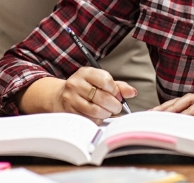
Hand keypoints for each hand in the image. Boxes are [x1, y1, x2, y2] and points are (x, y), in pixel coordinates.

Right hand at [21, 68, 135, 123]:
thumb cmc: (85, 88)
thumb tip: (132, 92)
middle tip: (116, 106)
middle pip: (103, 98)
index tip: (116, 94)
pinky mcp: (69, 112)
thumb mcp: (100, 81)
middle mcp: (76, 84)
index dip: (115, 90)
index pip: (106, 80)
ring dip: (106, 113)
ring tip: (106, 111)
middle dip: (114, 105)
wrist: (61, 96)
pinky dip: (97, 120)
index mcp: (85, 73)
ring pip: (96, 111)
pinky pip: (89, 120)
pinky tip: (97, 115)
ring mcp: (71, 99)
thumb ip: (117, 86)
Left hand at [152, 93, 193, 120]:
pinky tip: (182, 116)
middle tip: (149, 114)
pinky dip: (190, 111)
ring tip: (162, 114)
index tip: (153, 116)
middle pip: (179, 100)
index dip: (166, 109)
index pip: (181, 104)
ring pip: (187, 100)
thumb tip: (191, 132)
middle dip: (163, 107)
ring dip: (173, 107)